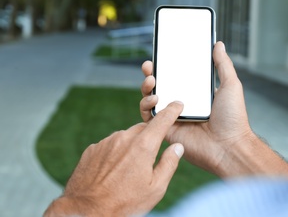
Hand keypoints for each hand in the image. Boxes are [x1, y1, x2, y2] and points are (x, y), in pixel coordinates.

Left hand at [44, 102, 184, 215]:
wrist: (86, 212)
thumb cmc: (124, 203)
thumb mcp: (155, 188)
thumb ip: (169, 164)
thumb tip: (177, 147)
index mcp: (143, 146)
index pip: (161, 121)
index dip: (171, 111)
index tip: (177, 104)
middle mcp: (123, 139)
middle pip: (143, 129)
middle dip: (150, 138)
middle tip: (150, 158)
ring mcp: (106, 143)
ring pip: (125, 138)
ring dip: (131, 147)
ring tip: (128, 170)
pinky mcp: (93, 149)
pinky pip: (110, 145)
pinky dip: (116, 153)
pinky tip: (113, 171)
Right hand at [140, 42, 254, 176]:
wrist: (229, 146)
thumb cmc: (233, 118)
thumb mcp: (230, 85)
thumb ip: (223, 64)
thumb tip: (218, 44)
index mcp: (196, 94)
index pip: (177, 77)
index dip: (167, 66)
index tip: (160, 55)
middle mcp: (183, 104)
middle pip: (161, 86)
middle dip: (151, 74)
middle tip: (149, 66)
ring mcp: (173, 117)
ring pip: (152, 100)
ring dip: (146, 88)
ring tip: (151, 80)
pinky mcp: (167, 130)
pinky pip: (150, 118)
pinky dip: (147, 106)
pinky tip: (154, 99)